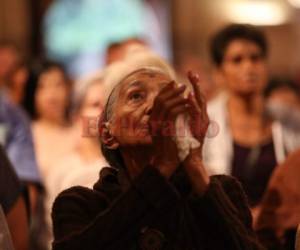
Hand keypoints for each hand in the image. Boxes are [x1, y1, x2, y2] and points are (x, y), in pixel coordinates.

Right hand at [149, 81, 189, 177]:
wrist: (166, 161)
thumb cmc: (167, 147)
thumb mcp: (163, 131)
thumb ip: (164, 119)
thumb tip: (170, 107)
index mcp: (152, 120)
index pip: (157, 100)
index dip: (165, 90)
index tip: (174, 83)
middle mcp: (153, 121)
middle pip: (160, 99)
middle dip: (172, 90)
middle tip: (183, 86)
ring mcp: (158, 125)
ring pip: (166, 105)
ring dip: (178, 97)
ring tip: (187, 94)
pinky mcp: (166, 129)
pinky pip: (173, 113)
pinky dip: (181, 107)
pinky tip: (188, 105)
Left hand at [183, 71, 209, 193]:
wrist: (189, 160)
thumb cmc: (183, 144)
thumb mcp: (180, 127)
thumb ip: (179, 116)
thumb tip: (173, 106)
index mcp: (197, 117)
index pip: (196, 98)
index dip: (193, 86)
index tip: (188, 75)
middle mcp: (202, 118)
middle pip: (201, 97)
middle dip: (196, 84)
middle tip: (192, 72)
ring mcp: (202, 123)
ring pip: (201, 104)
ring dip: (197, 90)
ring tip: (193, 79)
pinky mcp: (200, 130)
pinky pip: (196, 115)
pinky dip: (193, 105)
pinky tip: (189, 97)